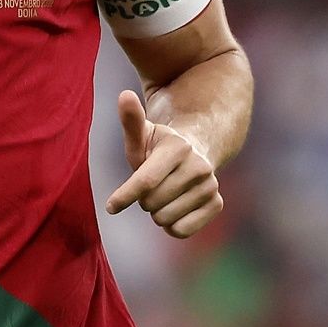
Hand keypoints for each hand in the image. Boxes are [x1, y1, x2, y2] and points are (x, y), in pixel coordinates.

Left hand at [105, 90, 222, 237]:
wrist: (195, 152)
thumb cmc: (158, 147)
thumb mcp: (143, 134)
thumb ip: (131, 120)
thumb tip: (124, 95)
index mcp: (177, 148)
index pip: (145, 181)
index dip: (125, 196)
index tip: (111, 207)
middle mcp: (198, 166)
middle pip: (152, 203)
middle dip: (143, 199)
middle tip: (150, 186)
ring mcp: (210, 186)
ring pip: (165, 219)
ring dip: (157, 212)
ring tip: (163, 193)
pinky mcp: (216, 204)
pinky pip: (181, 231)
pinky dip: (172, 225)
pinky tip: (174, 207)